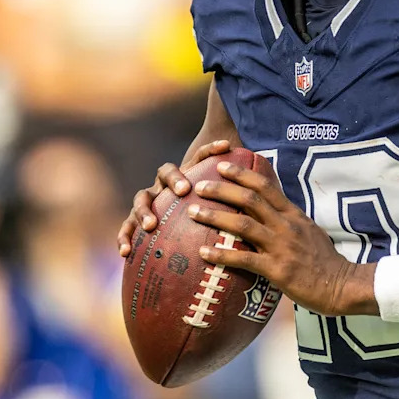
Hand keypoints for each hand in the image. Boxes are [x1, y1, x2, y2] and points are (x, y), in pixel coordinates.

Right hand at [116, 139, 234, 256]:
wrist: (176, 235)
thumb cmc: (209, 218)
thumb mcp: (226, 208)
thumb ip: (243, 195)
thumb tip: (275, 179)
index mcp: (191, 176)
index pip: (200, 157)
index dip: (211, 149)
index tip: (226, 146)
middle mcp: (168, 186)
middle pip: (167, 171)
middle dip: (174, 178)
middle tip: (183, 191)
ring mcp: (150, 202)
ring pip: (141, 197)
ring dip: (144, 208)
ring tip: (152, 224)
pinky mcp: (137, 223)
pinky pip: (126, 229)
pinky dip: (124, 237)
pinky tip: (126, 252)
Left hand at [188, 160, 363, 316]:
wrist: (340, 285)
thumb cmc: (324, 261)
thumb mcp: (309, 231)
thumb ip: (289, 221)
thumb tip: (268, 212)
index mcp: (293, 214)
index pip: (265, 186)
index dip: (241, 174)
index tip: (221, 166)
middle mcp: (286, 225)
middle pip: (249, 199)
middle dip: (222, 189)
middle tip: (199, 186)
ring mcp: (281, 246)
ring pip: (243, 224)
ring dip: (215, 216)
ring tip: (193, 212)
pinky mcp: (277, 269)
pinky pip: (244, 258)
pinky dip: (222, 254)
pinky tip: (204, 252)